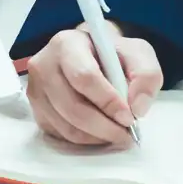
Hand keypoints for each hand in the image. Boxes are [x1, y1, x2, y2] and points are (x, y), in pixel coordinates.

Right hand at [26, 23, 162, 145]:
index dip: (108, 101)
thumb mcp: (137, 53)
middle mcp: (43, 66)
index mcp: (66, 44)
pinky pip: (60, 134)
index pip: (84, 77)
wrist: (87, 54)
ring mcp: (35, 89)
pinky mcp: (36, 109)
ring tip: (116, 134)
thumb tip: (137, 108)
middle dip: (104, 127)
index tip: (129, 117)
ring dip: (96, 137)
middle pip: (72, 107)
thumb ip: (146, 75)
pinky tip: (99, 131)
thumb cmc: (110, 53)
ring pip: (66, 125)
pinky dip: (84, 139)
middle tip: (126, 134)